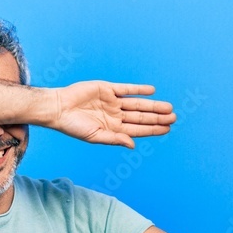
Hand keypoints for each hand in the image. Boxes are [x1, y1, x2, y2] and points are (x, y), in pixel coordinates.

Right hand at [51, 82, 175, 147]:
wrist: (58, 108)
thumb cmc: (73, 126)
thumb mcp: (95, 136)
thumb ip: (115, 139)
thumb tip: (133, 144)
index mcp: (114, 128)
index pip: (138, 129)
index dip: (153, 129)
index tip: (167, 129)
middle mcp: (115, 115)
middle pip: (141, 116)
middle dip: (157, 117)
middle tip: (174, 117)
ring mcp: (112, 101)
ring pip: (137, 104)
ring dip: (152, 105)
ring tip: (168, 107)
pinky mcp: (107, 88)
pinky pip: (126, 89)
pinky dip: (138, 90)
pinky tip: (151, 91)